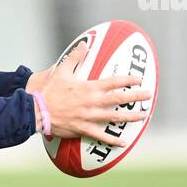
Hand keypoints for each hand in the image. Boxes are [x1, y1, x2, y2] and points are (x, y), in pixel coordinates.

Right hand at [26, 41, 151, 147]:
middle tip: (149, 96)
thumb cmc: (49, 91)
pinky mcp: (82, 129)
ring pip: (114, 118)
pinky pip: (101, 136)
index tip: (139, 79)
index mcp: (89, 88)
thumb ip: (75, 57)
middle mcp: (92, 102)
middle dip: (136, 97)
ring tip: (143, 116)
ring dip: (130, 117)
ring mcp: (89, 117)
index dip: (128, 80)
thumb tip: (85, 44)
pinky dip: (112, 140)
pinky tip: (123, 143)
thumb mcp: (61, 70)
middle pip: (119, 99)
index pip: (114, 82)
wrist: (36, 110)